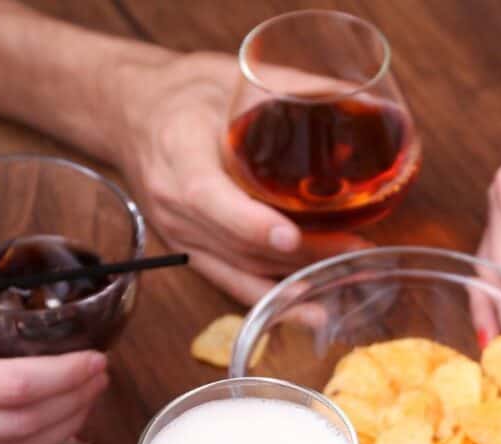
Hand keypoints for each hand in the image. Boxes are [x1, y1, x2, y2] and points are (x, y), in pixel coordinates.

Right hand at [110, 52, 368, 304]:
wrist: (131, 112)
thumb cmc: (186, 92)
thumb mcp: (231, 76)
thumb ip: (293, 88)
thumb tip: (369, 102)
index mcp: (177, 150)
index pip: (207, 195)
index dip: (247, 220)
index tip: (290, 234)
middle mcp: (172, 200)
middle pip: (236, 240)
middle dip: (300, 251)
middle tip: (356, 247)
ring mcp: (178, 231)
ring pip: (238, 264)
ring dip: (292, 277)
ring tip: (347, 276)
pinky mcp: (188, 248)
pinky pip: (229, 280)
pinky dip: (268, 298)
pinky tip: (306, 311)